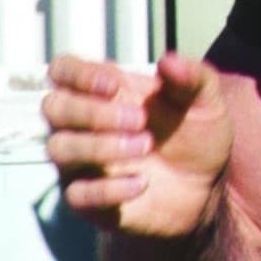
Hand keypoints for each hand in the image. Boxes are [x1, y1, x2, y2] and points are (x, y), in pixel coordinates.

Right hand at [43, 52, 233, 237]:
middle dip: (92, 111)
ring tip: (146, 146)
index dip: (77, 73)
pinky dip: (109, 189)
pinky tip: (142, 182)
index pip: (63, 70)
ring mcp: (82, 163)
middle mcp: (85, 125)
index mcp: (107, 93)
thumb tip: (168, 61)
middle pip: (53, 107)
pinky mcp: (88, 200)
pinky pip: (76, 194)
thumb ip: (192, 78)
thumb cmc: (196, 136)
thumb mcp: (206, 102)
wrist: (207, 187)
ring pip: (58, 148)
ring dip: (101, 146)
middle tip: (140, 120)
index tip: (114, 86)